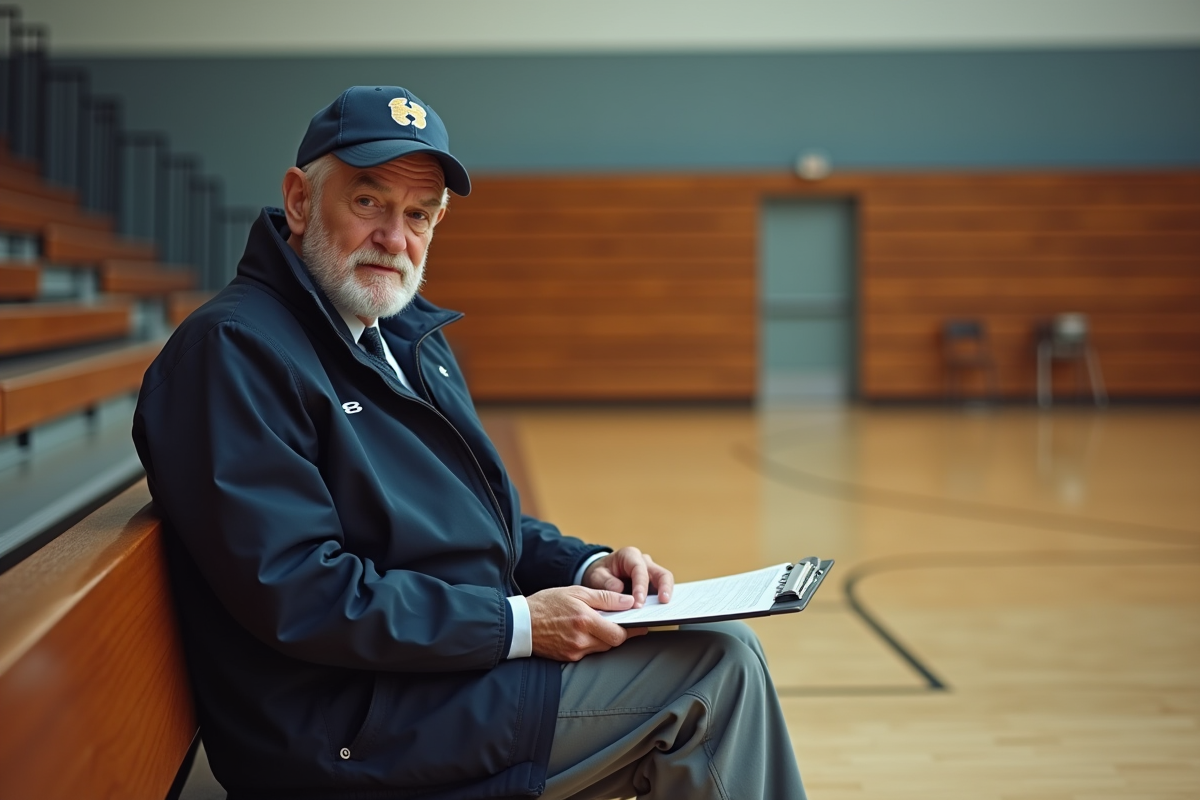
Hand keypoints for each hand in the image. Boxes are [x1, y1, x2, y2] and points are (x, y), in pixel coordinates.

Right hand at [526, 586, 647, 661]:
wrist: (519, 624)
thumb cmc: (546, 603)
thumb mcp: (576, 592)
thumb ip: (605, 597)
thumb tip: (629, 601)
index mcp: (585, 620)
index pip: (619, 633)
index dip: (633, 630)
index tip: (642, 625)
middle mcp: (581, 639)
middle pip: (613, 642)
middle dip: (621, 633)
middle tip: (627, 624)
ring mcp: (575, 651)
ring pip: (602, 647)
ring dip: (607, 637)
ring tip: (605, 624)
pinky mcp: (568, 658)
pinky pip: (589, 651)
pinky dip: (594, 642)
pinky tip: (589, 632)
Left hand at [582, 547, 674, 607]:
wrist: (601, 574)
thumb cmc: (599, 573)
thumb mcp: (596, 576)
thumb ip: (606, 582)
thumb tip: (620, 591)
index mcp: (629, 555)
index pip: (639, 570)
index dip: (641, 587)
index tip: (638, 603)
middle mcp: (643, 562)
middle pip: (661, 573)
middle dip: (664, 588)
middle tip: (663, 602)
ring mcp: (650, 573)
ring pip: (665, 582)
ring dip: (666, 595)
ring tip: (664, 610)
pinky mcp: (653, 584)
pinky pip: (661, 591)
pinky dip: (661, 601)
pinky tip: (660, 612)